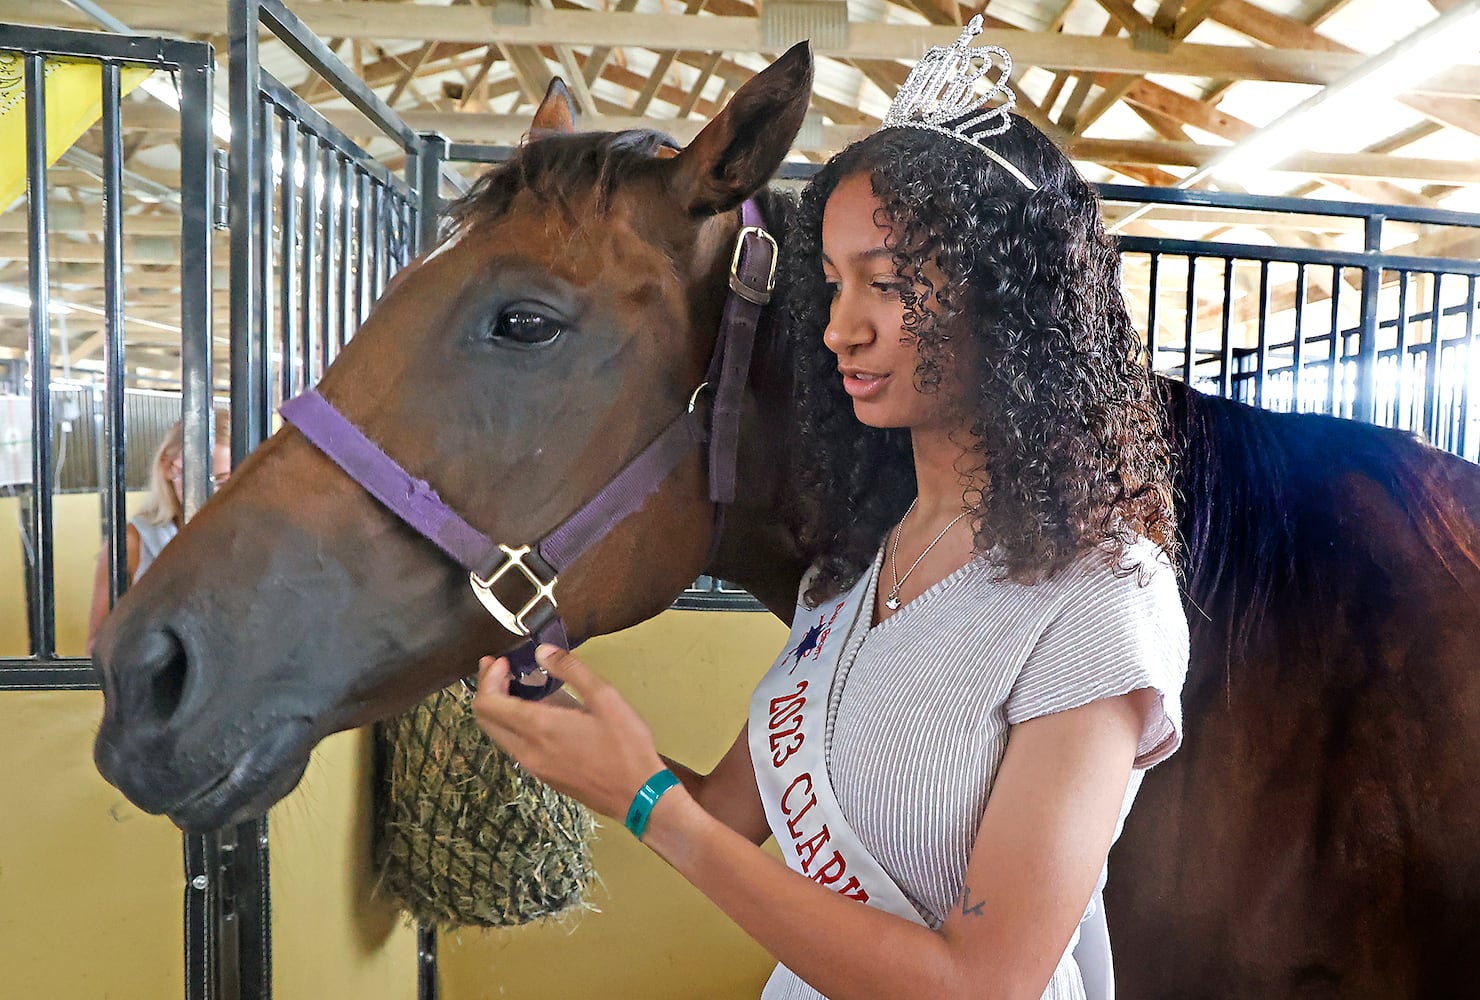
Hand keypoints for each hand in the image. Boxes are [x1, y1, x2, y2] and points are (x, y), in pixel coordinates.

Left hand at [471, 644, 667, 820]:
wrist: (637, 796)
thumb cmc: (625, 745)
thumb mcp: (605, 697)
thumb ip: (570, 669)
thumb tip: (542, 651)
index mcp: (538, 727)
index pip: (487, 703)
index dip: (488, 678)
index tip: (503, 661)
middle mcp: (527, 750)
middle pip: (485, 719)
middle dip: (487, 689)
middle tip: (501, 668)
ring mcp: (533, 766)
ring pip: (499, 734)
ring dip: (500, 707)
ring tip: (518, 685)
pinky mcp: (544, 775)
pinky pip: (516, 746)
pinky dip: (514, 724)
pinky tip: (537, 713)